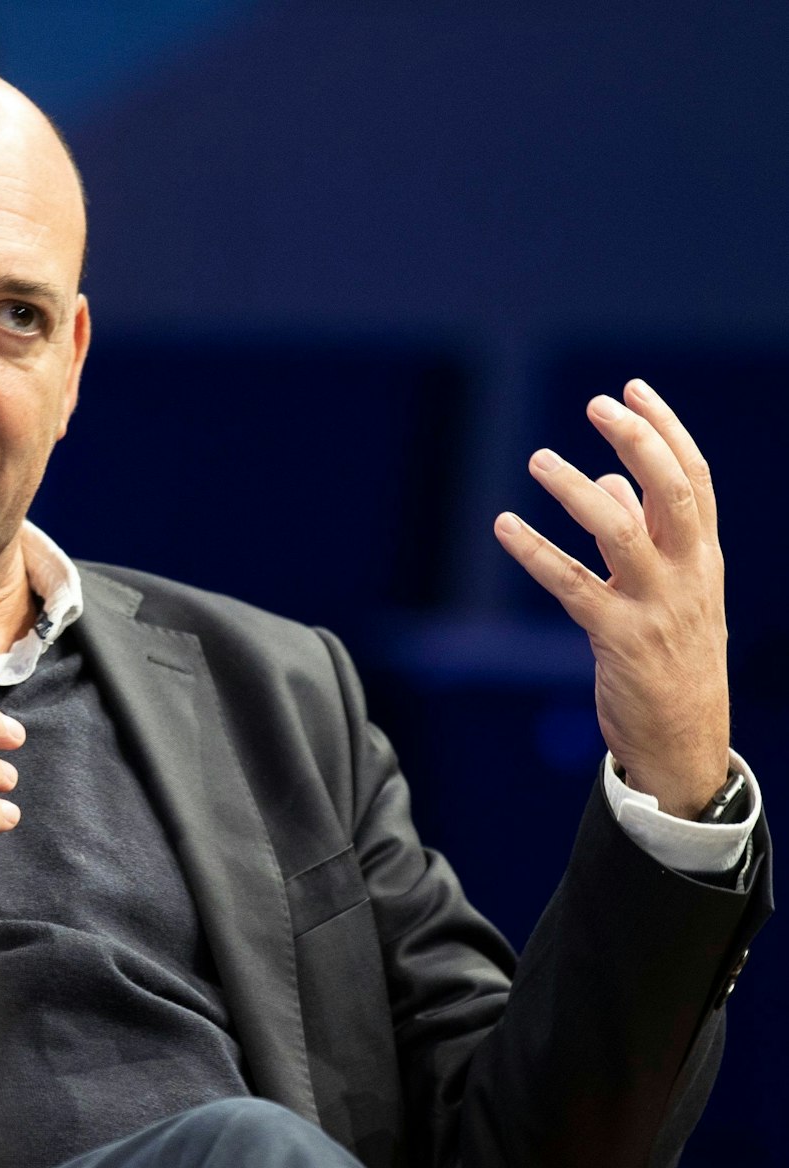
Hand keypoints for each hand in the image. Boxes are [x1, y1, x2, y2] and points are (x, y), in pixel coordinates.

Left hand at [495, 379, 728, 817]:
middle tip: (598, 404)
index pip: (694, 478)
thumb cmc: (674, 658)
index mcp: (703, 557)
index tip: (632, 388)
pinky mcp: (617, 638)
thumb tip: (614, 482)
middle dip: (640, 441)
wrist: (685, 740)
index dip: (666, 430)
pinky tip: (503, 524)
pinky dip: (534, 551)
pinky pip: (571, 585)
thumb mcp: (673, 592)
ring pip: (622, 532)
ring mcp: (655, 606)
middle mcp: (688, 574)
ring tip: (540, 457)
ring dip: (580, 490)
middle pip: (674, 492)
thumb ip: (645, 534)